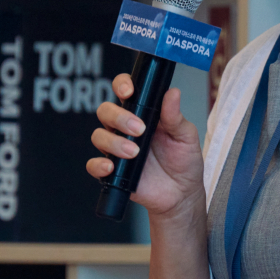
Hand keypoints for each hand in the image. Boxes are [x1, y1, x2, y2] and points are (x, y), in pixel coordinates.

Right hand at [87, 74, 205, 217]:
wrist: (183, 192)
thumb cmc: (184, 160)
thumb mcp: (186, 136)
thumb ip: (175, 116)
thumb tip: (172, 92)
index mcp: (144, 113)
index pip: (125, 91)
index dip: (121, 85)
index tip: (128, 91)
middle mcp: (125, 128)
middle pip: (106, 111)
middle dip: (119, 117)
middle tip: (139, 129)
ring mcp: (116, 149)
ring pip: (99, 136)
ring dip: (114, 142)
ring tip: (134, 152)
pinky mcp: (112, 170)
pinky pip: (93, 165)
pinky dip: (98, 165)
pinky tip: (111, 166)